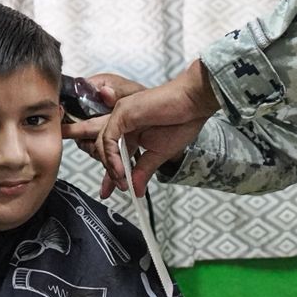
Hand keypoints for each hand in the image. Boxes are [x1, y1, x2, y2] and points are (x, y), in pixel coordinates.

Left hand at [65, 61, 220, 196]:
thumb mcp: (159, 154)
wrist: (193, 104)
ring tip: (121, 182)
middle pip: (103, 148)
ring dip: (110, 167)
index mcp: (131, 132)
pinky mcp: (122, 112)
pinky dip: (112, 156)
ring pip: (102, 144)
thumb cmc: (182, 122)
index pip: (114, 154)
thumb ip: (143, 171)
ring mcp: (120, 116)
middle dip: (104, 171)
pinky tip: (120, 169)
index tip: (110, 192)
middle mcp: (122, 123)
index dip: (111, 174)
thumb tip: (136, 191)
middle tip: (106, 192)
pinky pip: (109, 137)